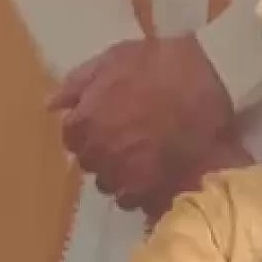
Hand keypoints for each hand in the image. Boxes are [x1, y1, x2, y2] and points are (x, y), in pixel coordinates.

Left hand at [48, 34, 252, 216]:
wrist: (211, 82)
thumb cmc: (161, 64)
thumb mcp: (113, 58)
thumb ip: (78, 84)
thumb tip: (50, 105)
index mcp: (85, 123)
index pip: (71, 139)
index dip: (89, 131)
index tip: (107, 123)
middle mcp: (100, 155)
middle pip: (92, 165)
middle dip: (105, 153)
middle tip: (130, 139)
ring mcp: (128, 178)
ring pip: (114, 187)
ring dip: (124, 175)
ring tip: (147, 159)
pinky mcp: (156, 193)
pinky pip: (140, 202)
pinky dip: (146, 192)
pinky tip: (161, 176)